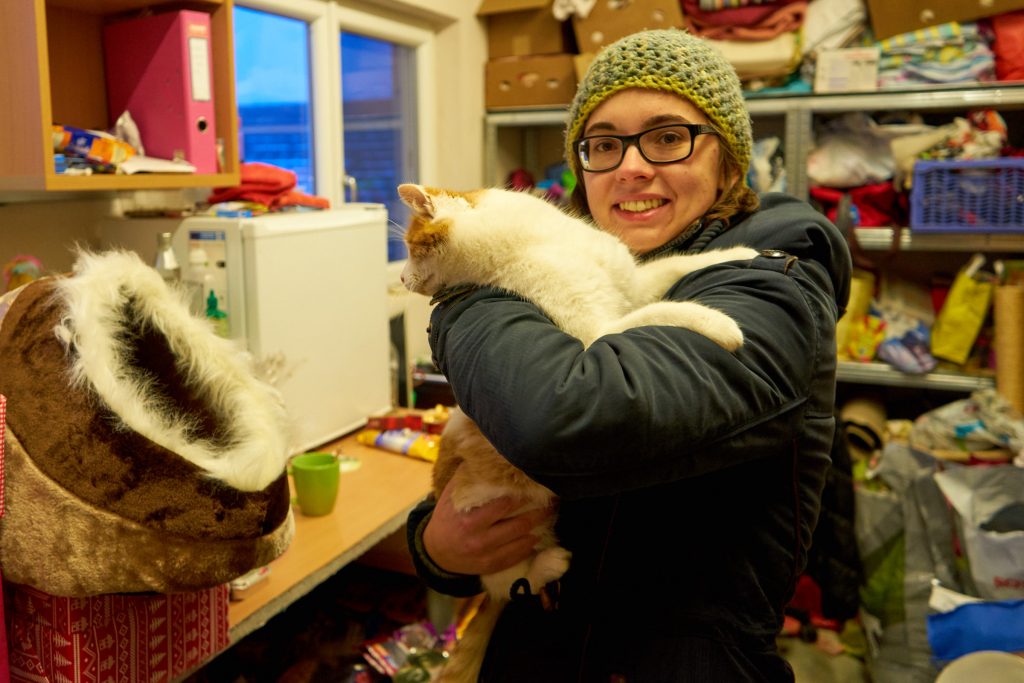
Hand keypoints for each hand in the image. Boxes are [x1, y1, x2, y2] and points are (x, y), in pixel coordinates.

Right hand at [423, 476, 552, 575]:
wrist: (436, 551)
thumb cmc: (447, 517)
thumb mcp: (451, 496)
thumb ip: (467, 477)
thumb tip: (484, 455)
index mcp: (470, 519)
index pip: (504, 504)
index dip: (523, 494)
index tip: (536, 484)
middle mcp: (480, 538)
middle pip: (519, 523)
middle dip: (539, 511)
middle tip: (553, 499)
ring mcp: (487, 554)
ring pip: (522, 540)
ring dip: (539, 526)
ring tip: (550, 513)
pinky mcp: (492, 566)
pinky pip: (518, 556)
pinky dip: (531, 545)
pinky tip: (539, 534)